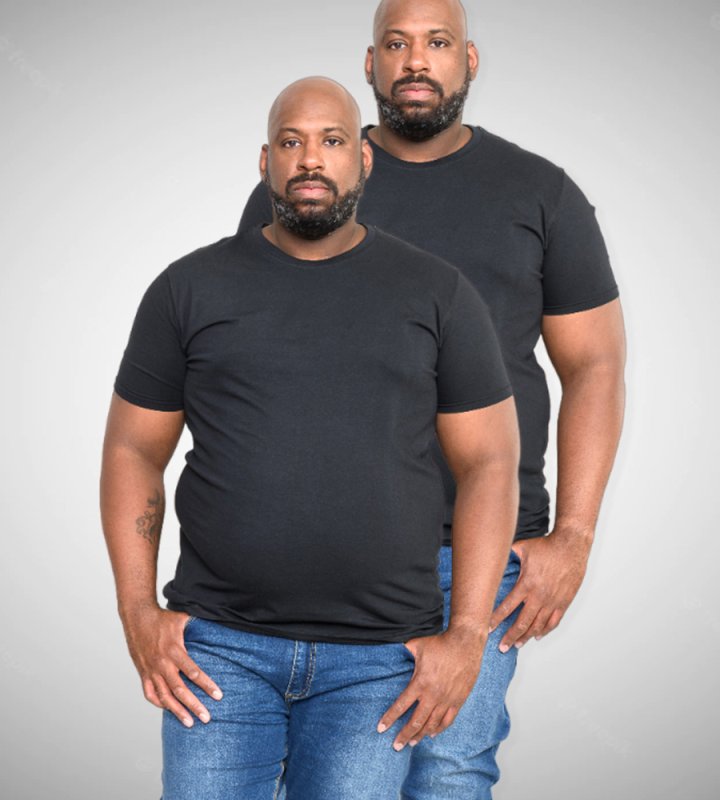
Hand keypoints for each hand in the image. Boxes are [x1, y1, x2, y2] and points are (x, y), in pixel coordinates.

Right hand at [121, 605, 222, 727]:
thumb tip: (219, 626)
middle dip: (194, 705)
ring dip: (177, 711)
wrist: (137, 617)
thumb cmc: (163, 618)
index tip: (218, 696)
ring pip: (164, 696)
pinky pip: (150, 693)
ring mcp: (151, 670)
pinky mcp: (143, 673)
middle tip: (207, 718)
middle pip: (179, 690)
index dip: (206, 685)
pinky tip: (169, 709)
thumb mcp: (183, 619)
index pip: (193, 672)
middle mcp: (162, 664)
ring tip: (190, 723)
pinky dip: (159, 703)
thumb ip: (199, 626)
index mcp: (174, 650)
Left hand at [377, 627, 484, 749]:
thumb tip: (389, 651)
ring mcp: (447, 699)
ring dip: (420, 735)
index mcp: (420, 682)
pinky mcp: (459, 700)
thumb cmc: (440, 643)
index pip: (401, 705)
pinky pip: (448, 720)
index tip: (381, 729)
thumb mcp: (417, 645)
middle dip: (404, 735)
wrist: (465, 643)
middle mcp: (433, 695)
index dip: (390, 718)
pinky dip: (439, 729)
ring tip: (412, 743)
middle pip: (416, 721)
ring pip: (432, 724)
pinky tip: (432, 734)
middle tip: (396, 746)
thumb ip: (403, 652)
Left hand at [489, 527, 593, 650]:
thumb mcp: (522, 548)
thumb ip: (507, 555)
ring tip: (517, 645)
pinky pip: (553, 621)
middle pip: (522, 622)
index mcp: (527, 584)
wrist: (571, 546)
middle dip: (510, 636)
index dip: (496, 619)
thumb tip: (494, 556)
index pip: (507, 607)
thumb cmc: (547, 546)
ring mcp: (553, 601)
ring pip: (538, 625)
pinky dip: (545, 631)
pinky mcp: (564, 602)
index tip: (488, 629)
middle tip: (502, 647)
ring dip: (526, 636)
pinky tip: (538, 636)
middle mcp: (539, 596)